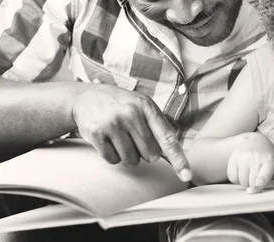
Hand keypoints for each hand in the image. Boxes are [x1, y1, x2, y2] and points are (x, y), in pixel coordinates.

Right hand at [72, 84, 191, 181]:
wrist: (86, 97)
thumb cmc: (121, 105)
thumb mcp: (142, 107)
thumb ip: (159, 129)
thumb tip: (175, 158)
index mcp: (147, 106)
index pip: (167, 138)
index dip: (179, 159)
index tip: (186, 176)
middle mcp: (131, 113)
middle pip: (150, 155)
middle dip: (143, 152)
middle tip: (132, 136)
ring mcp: (113, 123)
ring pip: (131, 161)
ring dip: (127, 155)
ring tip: (119, 137)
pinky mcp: (97, 133)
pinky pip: (113, 160)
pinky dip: (112, 155)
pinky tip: (107, 140)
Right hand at [227, 133, 273, 193]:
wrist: (255, 141)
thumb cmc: (270, 158)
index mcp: (269, 161)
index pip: (262, 176)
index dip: (257, 185)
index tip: (252, 191)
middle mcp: (255, 158)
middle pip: (250, 183)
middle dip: (253, 185)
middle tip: (258, 176)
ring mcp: (242, 156)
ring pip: (240, 181)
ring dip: (244, 182)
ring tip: (251, 172)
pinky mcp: (233, 157)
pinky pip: (232, 176)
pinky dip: (236, 177)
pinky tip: (242, 170)